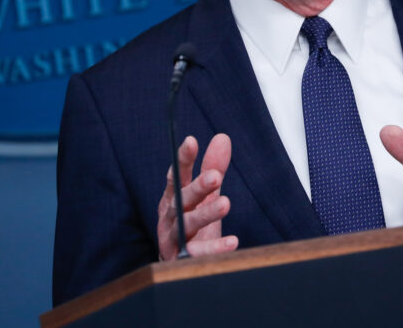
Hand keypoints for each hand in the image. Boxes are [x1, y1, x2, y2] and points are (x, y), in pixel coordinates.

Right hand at [157, 133, 238, 260]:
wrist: (178, 265)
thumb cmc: (192, 223)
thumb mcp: (203, 194)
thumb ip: (212, 167)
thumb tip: (222, 137)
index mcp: (174, 197)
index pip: (177, 175)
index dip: (183, 159)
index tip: (191, 141)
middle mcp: (171, 215)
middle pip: (181, 199)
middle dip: (197, 187)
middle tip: (215, 176)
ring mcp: (173, 238)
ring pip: (187, 225)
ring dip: (206, 214)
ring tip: (225, 203)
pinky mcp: (181, 259)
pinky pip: (197, 254)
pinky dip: (214, 248)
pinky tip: (232, 241)